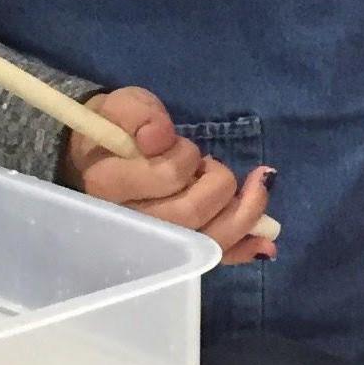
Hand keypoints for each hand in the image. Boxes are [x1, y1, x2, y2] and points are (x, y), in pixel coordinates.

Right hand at [60, 86, 277, 262]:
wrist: (99, 161)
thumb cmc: (114, 131)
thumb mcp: (122, 106)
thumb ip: (139, 114)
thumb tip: (160, 138)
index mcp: (108, 185)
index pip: (167, 176)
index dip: (186, 157)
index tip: (179, 146)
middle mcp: (128, 224)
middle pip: (192, 214)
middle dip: (218, 182)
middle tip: (208, 164)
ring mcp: (152, 246)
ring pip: (207, 241)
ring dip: (240, 209)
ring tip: (250, 185)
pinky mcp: (175, 254)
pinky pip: (210, 258)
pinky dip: (242, 249)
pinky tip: (265, 242)